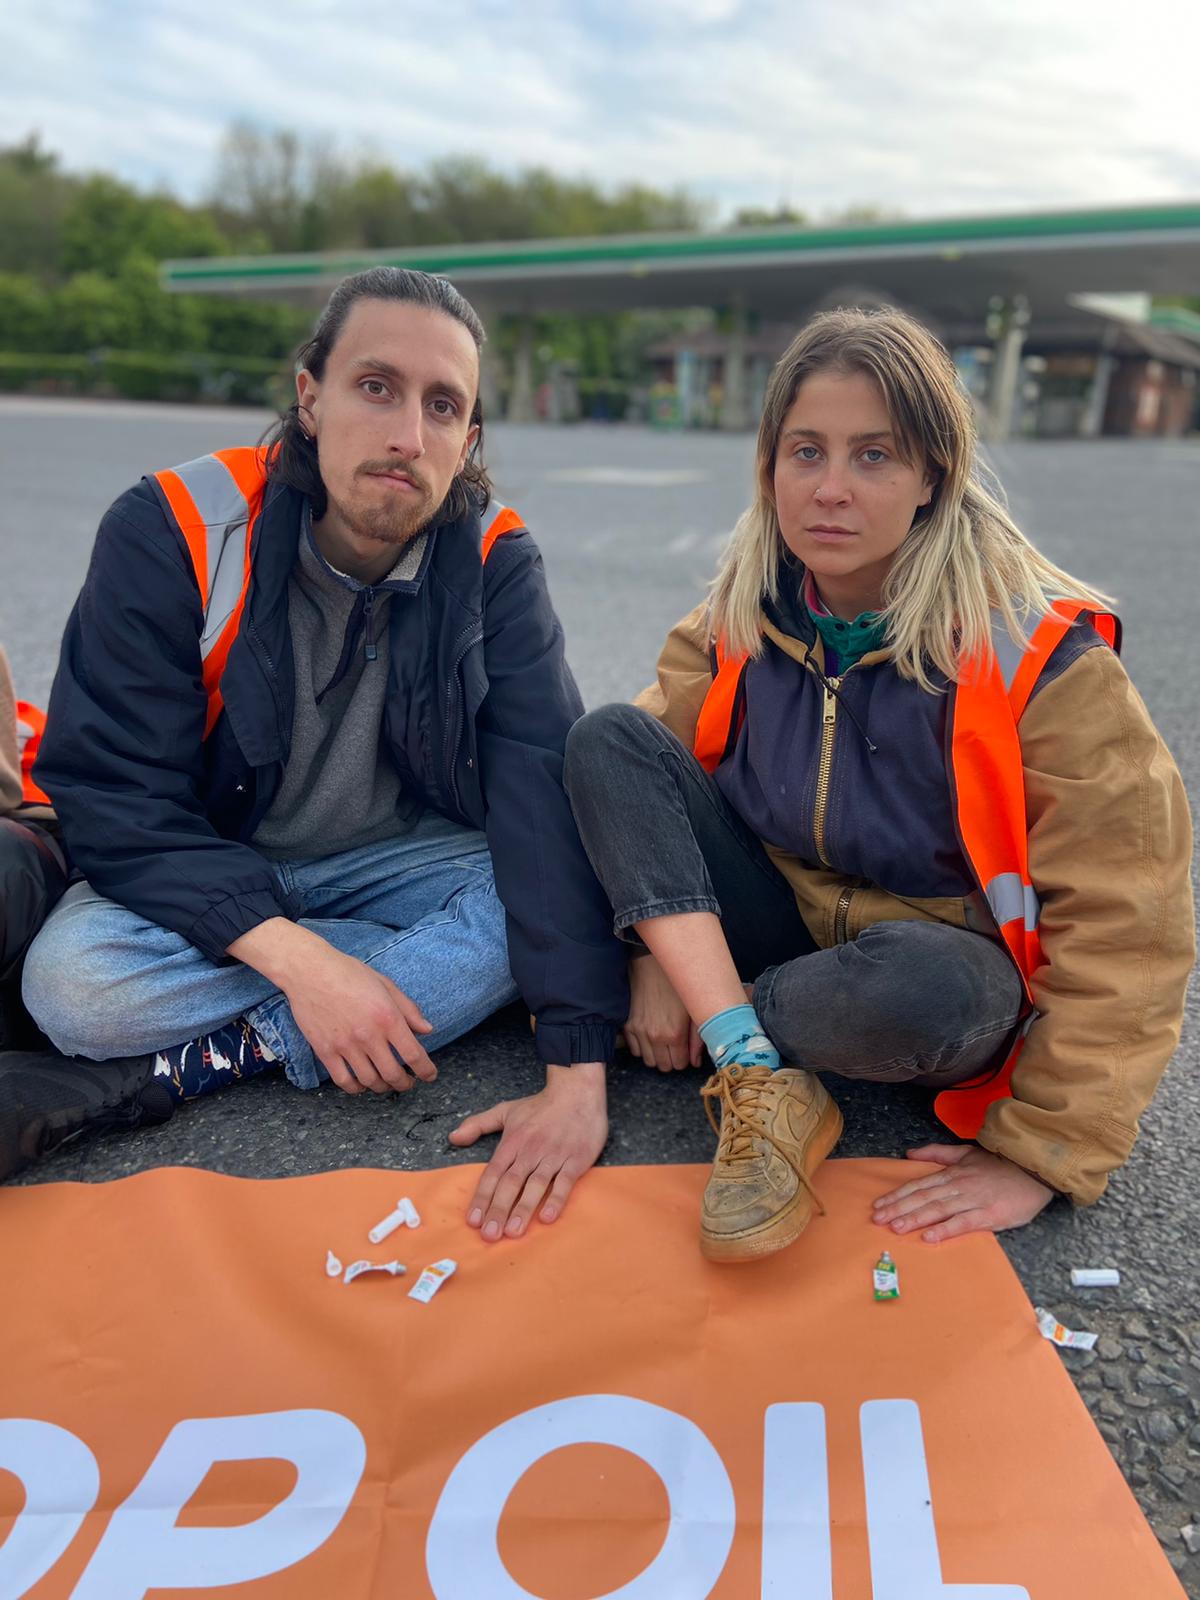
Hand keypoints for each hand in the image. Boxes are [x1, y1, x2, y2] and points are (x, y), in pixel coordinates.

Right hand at [229, 920, 434, 1094]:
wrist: (309, 970)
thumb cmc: (349, 973)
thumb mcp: (385, 984)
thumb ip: (408, 1009)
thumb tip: (427, 1030)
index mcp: (387, 1017)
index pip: (414, 1055)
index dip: (426, 1071)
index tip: (429, 1076)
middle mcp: (368, 1035)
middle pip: (393, 1074)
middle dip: (405, 1084)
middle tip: (409, 1083)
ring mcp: (345, 1045)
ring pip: (370, 1081)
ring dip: (383, 1087)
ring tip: (387, 1084)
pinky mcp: (325, 1051)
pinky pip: (344, 1081)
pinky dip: (356, 1088)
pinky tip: (362, 1084)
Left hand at [450, 1062, 607, 1240]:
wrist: (577, 1091)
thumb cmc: (541, 1105)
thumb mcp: (506, 1110)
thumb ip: (478, 1124)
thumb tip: (453, 1137)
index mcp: (512, 1142)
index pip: (493, 1173)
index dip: (482, 1197)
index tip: (473, 1220)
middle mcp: (530, 1151)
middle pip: (511, 1184)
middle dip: (498, 1210)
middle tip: (489, 1235)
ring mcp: (554, 1156)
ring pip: (535, 1186)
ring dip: (524, 1209)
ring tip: (513, 1232)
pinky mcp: (576, 1160)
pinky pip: (565, 1182)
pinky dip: (556, 1199)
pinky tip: (547, 1217)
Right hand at [625, 954, 700, 1070]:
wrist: (652, 966)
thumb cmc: (677, 985)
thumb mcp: (694, 1010)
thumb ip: (697, 1039)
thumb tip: (696, 1062)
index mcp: (675, 1034)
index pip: (679, 1064)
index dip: (684, 1059)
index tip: (685, 1049)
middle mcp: (655, 1036)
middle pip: (663, 1066)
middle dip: (671, 1059)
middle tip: (675, 1046)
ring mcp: (639, 1031)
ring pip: (648, 1061)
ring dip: (656, 1055)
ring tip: (662, 1041)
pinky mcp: (628, 1025)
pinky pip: (634, 1050)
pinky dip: (643, 1047)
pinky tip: (650, 1036)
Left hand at [871, 1143, 1053, 1242]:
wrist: (1033, 1171)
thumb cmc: (999, 1165)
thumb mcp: (966, 1153)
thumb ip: (937, 1153)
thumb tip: (910, 1153)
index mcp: (951, 1173)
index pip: (918, 1185)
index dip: (897, 1195)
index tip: (878, 1205)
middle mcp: (958, 1186)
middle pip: (923, 1198)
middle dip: (899, 1208)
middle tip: (878, 1219)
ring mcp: (972, 1200)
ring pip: (938, 1210)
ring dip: (915, 1219)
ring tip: (896, 1227)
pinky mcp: (988, 1215)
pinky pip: (963, 1223)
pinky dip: (945, 1230)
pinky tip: (929, 1237)